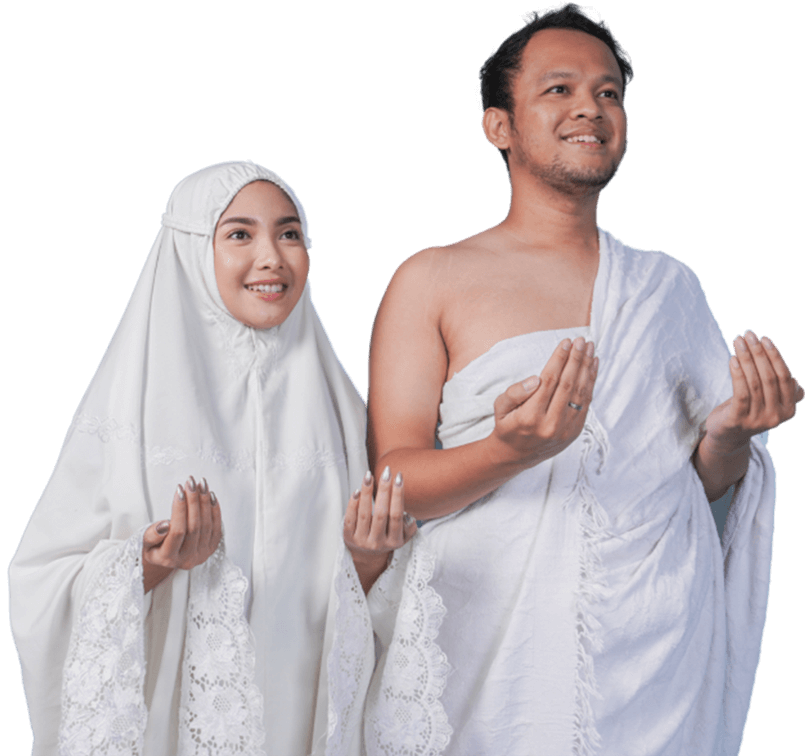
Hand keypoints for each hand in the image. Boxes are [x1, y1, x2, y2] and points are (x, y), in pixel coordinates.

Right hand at [142, 476, 221, 591]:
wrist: (168, 557)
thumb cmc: (154, 546)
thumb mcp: (145, 542)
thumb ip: (152, 535)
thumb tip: (164, 526)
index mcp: (167, 558)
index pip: (177, 532)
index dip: (179, 510)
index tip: (179, 490)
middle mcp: (187, 559)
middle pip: (194, 527)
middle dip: (193, 501)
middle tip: (191, 482)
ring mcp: (201, 555)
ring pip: (206, 526)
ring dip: (205, 502)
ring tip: (201, 485)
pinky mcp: (211, 548)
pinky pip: (216, 527)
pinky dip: (215, 510)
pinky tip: (210, 496)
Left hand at [343, 467, 416, 592]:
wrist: (367, 557)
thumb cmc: (387, 538)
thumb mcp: (402, 537)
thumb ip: (409, 526)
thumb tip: (408, 514)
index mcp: (394, 541)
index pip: (396, 515)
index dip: (398, 495)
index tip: (399, 477)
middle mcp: (378, 542)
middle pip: (381, 513)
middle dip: (384, 490)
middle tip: (386, 472)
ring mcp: (362, 541)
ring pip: (364, 514)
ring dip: (367, 493)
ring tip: (369, 475)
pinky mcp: (348, 537)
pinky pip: (350, 518)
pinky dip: (353, 504)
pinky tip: (357, 490)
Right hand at [490, 336, 597, 468]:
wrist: (516, 455)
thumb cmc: (508, 425)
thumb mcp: (500, 408)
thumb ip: (515, 392)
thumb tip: (536, 379)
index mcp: (530, 417)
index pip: (549, 381)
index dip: (559, 359)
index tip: (565, 342)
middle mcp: (551, 424)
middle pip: (568, 384)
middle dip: (576, 359)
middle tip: (581, 341)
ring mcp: (566, 429)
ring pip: (580, 393)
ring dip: (586, 368)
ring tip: (589, 348)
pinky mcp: (575, 431)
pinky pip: (586, 403)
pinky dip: (591, 382)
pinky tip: (592, 366)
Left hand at [702, 330, 802, 452]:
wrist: (728, 436)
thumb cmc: (750, 409)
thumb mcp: (770, 398)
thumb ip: (780, 385)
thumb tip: (796, 377)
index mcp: (789, 409)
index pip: (784, 377)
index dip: (775, 356)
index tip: (764, 338)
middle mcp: (776, 416)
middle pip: (769, 377)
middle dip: (759, 353)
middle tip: (748, 334)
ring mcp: (757, 420)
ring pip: (754, 383)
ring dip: (745, 358)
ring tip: (738, 342)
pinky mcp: (738, 421)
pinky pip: (740, 393)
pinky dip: (737, 373)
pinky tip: (733, 359)